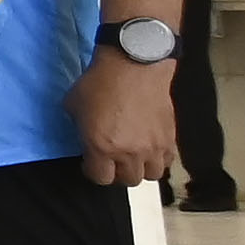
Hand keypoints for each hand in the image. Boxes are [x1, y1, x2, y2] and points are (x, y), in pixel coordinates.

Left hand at [76, 49, 179, 191]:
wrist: (134, 64)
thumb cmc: (99, 82)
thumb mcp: (73, 106)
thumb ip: (79, 128)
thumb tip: (85, 136)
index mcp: (101, 147)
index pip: (101, 178)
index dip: (92, 171)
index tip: (90, 162)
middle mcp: (129, 152)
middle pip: (128, 180)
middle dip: (118, 172)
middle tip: (112, 159)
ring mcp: (153, 146)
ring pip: (152, 175)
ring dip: (141, 168)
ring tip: (133, 156)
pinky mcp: (170, 137)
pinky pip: (168, 160)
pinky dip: (158, 158)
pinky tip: (150, 147)